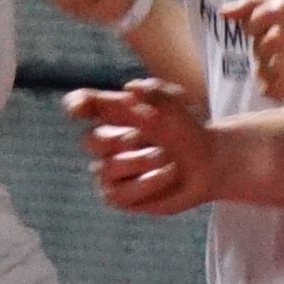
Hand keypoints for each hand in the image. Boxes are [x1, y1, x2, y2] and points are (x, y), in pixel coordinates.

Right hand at [68, 75, 220, 215]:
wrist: (208, 164)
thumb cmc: (187, 130)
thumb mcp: (177, 105)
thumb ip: (155, 91)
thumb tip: (130, 88)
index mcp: (113, 114)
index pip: (83, 106)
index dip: (76, 105)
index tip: (79, 108)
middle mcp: (107, 142)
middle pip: (89, 140)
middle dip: (115, 139)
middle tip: (140, 137)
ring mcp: (110, 170)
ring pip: (106, 169)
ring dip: (140, 161)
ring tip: (168, 158)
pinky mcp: (119, 196)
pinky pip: (118, 193)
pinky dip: (146, 183)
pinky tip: (166, 174)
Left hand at [221, 0, 283, 99]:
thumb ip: (254, 3)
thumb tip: (221, 12)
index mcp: (280, 7)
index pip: (251, 22)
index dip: (268, 28)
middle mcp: (276, 33)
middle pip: (256, 46)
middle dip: (272, 48)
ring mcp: (278, 61)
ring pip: (260, 67)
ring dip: (275, 67)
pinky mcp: (282, 85)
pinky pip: (266, 86)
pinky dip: (280, 85)